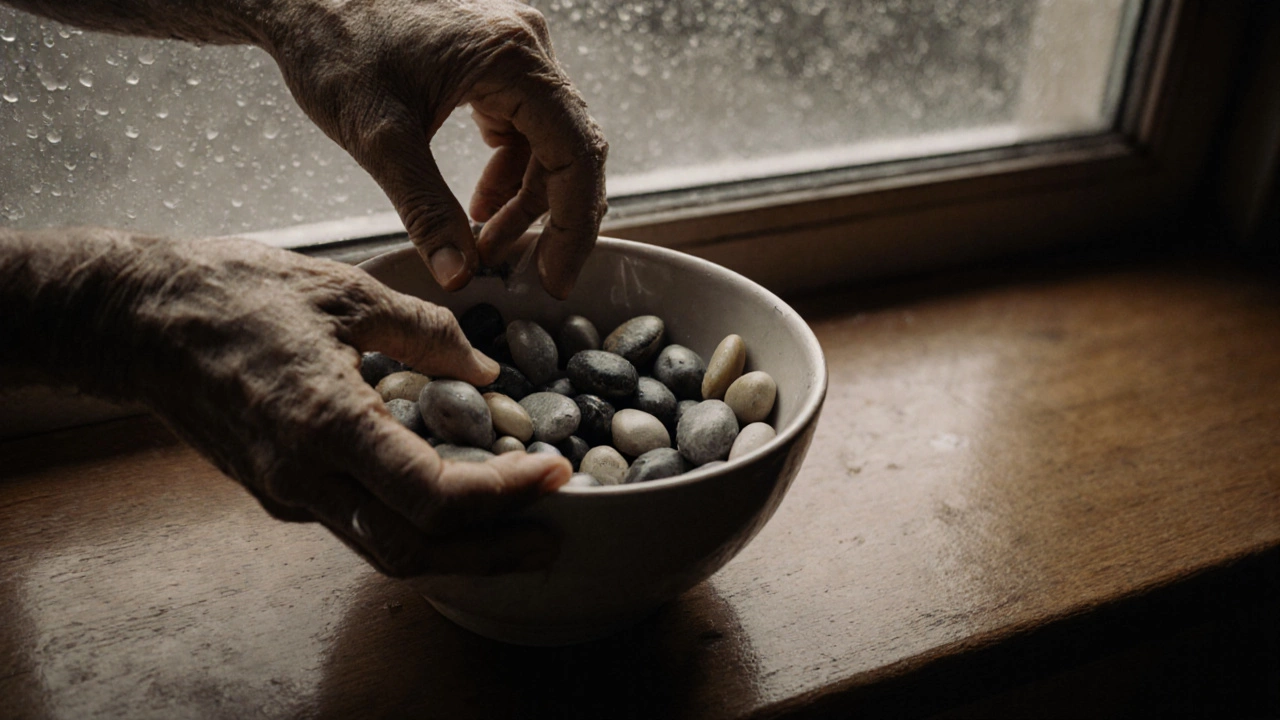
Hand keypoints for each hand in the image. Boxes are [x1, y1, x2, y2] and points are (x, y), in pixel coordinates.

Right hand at [122, 236, 572, 575]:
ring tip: (516, 525)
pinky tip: (451, 492)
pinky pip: (358, 522)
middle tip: (553, 537)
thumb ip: (426, 333)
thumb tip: (487, 371)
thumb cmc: (234, 294)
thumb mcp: (345, 292)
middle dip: (493, 554)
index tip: (555, 470)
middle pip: (415, 551)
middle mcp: (305, 478)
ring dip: (457, 547)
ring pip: (386, 549)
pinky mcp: (279, 491)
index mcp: (326, 425)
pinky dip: (415, 521)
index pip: (433, 496)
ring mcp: (288, 494)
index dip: (504, 494)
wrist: (135, 321)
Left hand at [262, 0, 607, 297]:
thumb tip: (459, 276)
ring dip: (526, 198)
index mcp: (513, 57)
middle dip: (552, 218)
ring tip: (488, 243)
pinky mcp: (493, 59)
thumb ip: (426, 211)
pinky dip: (509, 170)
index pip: (576, 153)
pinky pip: (524, 124)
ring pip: (548, 141)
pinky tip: (480, 204)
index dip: (573, 225)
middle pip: (571, 148)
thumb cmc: (334, 47)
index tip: (556, 277)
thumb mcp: (380, 140)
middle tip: (533, 274)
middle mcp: (526, 46)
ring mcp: (512, 49)